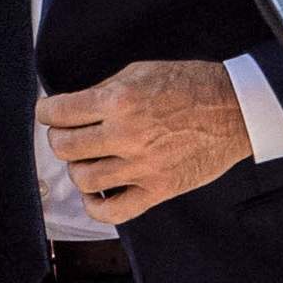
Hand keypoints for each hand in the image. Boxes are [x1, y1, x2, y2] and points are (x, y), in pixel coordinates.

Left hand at [38, 59, 248, 222]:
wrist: (235, 109)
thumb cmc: (191, 85)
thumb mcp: (141, 71)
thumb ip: (104, 90)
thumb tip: (72, 106)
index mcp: (119, 100)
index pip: (59, 112)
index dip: (47, 112)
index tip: (49, 113)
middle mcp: (126, 135)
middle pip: (64, 147)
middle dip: (58, 138)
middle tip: (67, 134)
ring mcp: (142, 166)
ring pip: (83, 179)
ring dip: (77, 168)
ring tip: (87, 159)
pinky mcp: (158, 190)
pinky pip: (113, 211)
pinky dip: (95, 206)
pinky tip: (97, 192)